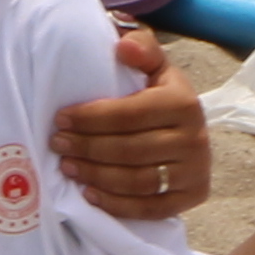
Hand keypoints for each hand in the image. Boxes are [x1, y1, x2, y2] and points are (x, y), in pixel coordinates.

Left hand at [53, 28, 213, 221]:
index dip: (90, 118)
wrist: (188, 128)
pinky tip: (90, 194)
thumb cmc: (159, 94)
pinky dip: (117, 204)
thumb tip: (123, 47)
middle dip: (87, 148)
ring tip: (68, 167)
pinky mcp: (193, 196)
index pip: (129, 114)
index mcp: (183, 102)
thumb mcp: (154, 66)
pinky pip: (151, 208)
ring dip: (96, 176)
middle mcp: (195, 138)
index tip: (60, 118)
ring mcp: (196, 171)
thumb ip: (141, 47)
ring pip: (138, 181)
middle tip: (58, 144)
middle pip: (130, 150)